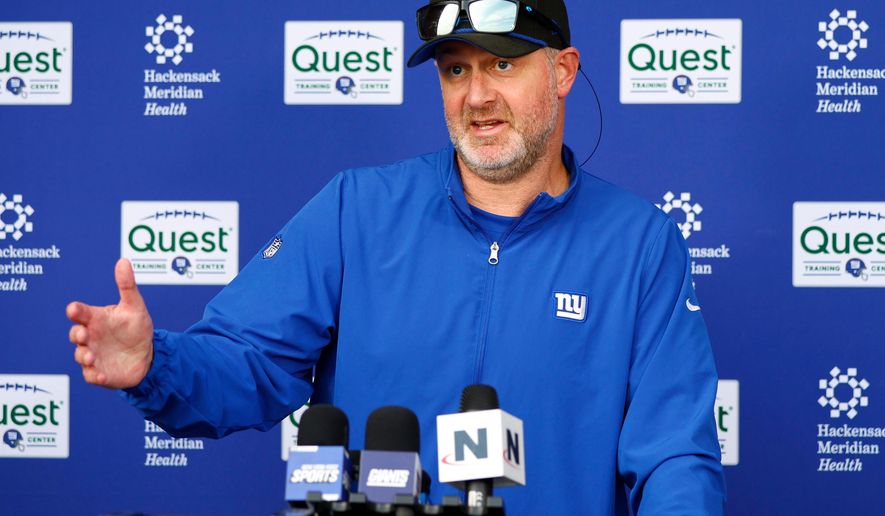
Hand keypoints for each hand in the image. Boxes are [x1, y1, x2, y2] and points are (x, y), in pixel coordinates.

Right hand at [66, 258, 153, 388]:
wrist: (147, 354)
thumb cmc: (135, 327)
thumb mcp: (134, 307)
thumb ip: (127, 286)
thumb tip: (123, 261)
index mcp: (96, 319)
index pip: (81, 313)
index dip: (76, 311)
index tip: (73, 309)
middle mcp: (91, 337)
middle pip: (76, 334)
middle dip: (77, 334)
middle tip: (83, 334)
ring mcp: (93, 355)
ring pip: (81, 356)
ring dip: (84, 356)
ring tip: (91, 355)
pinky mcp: (99, 373)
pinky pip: (92, 376)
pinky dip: (94, 376)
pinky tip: (101, 376)